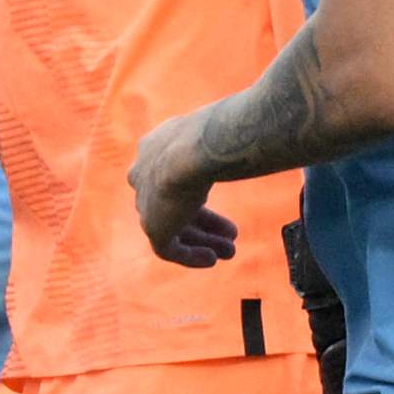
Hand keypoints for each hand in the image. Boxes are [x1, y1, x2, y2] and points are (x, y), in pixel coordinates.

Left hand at [129, 113, 236, 266]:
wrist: (195, 149)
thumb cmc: (215, 134)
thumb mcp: (217, 133)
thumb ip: (222, 142)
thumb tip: (249, 138)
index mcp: (155, 148)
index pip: (174, 176)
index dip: (201, 192)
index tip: (222, 199)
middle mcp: (144, 173)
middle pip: (175, 204)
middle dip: (205, 222)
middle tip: (232, 234)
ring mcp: (145, 200)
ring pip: (173, 228)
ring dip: (202, 241)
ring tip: (229, 252)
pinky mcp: (151, 226)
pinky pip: (169, 249)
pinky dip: (190, 256)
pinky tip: (212, 260)